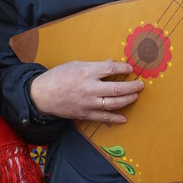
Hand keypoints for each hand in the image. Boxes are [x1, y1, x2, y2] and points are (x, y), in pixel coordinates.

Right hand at [29, 60, 143, 123]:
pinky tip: (124, 118)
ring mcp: (88, 103)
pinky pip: (103, 117)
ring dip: (127, 100)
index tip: (130, 69)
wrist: (42, 95)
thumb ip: (95, 65)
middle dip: (132, 86)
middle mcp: (89, 88)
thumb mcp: (75, 64)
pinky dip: (115, 118)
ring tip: (135, 96)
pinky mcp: (85, 114)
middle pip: (117, 88)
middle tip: (141, 85)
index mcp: (87, 72)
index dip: (124, 69)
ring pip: (114, 103)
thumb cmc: (58, 76)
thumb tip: (112, 64)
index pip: (111, 69)